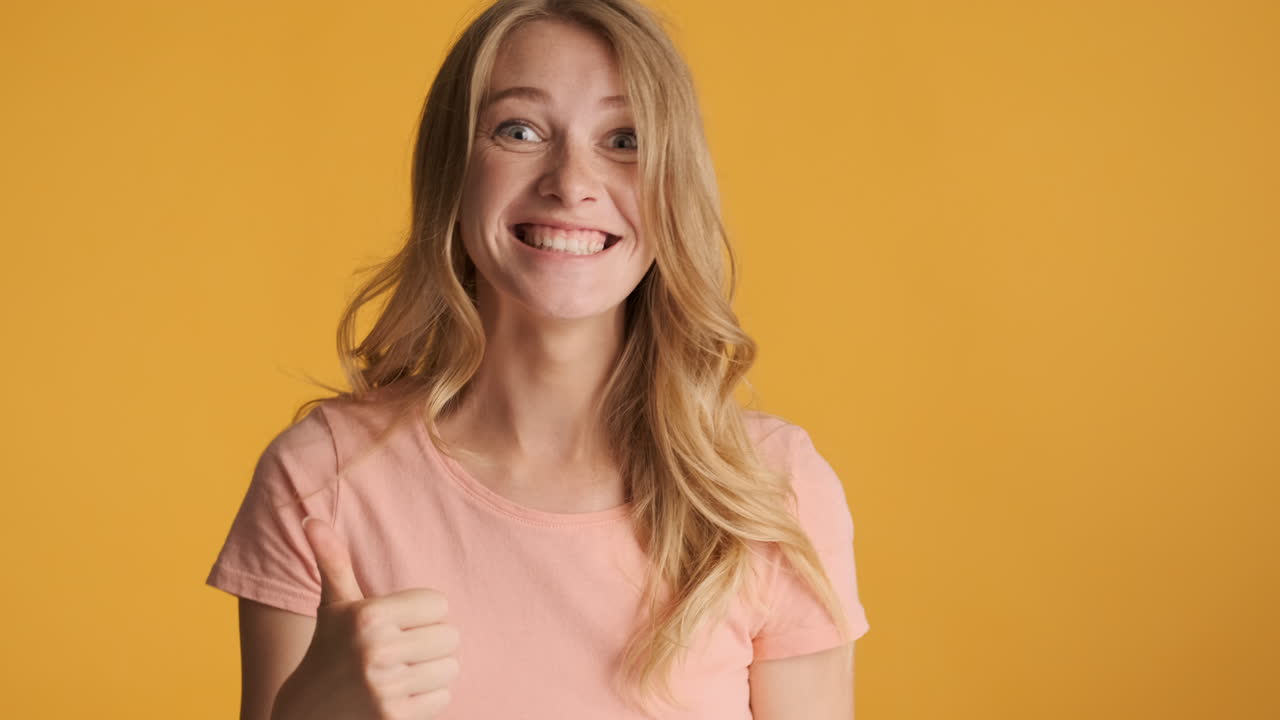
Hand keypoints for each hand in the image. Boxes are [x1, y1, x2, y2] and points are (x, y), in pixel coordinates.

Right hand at [279, 516, 459, 718]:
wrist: (308, 714)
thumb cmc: (329, 650)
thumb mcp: (333, 605)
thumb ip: (332, 560)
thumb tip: (310, 517)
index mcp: (367, 616)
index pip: (440, 604)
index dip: (423, 614)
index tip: (397, 624)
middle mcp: (376, 650)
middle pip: (450, 636)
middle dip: (430, 643)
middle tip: (401, 650)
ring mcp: (386, 687)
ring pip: (450, 668)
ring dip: (431, 672)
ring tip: (400, 673)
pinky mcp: (395, 717)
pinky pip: (444, 697)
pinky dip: (428, 699)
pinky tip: (400, 697)